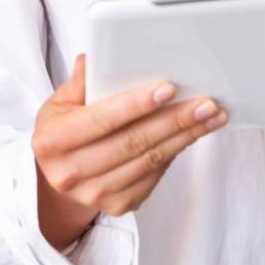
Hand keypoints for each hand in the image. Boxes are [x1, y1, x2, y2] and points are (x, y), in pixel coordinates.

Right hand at [32, 55, 227, 248]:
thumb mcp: (58, 104)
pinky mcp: (117, 206)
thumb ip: (79, 83)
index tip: (169, 88)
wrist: (55, 179)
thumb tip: (96, 58)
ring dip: (185, 137)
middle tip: (206, 103)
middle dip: (174, 120)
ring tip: (211, 117)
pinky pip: (154, 176)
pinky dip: (175, 153)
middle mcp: (71, 173)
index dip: (136, 104)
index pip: (101, 120)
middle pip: (133, 142)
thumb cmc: (60, 133)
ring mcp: (95, 194)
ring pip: (150, 161)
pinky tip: (192, 135)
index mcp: (53, 142)